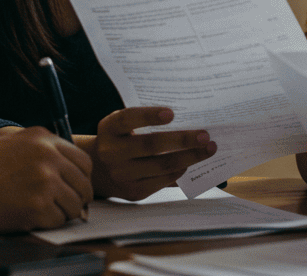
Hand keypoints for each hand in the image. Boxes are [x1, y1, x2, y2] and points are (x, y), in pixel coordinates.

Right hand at [0, 126, 91, 232]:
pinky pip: (59, 221)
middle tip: (66, 206)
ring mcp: (44, 183)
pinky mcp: (36, 208)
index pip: (83, 161)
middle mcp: (48, 157)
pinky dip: (49, 223)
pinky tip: (31, 217)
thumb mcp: (13, 142)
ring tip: (44, 211)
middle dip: (78, 198)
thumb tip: (69, 166)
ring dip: (64, 212)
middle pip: (84, 184)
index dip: (81, 178)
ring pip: (75, 205)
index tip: (74, 187)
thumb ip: (42, 148)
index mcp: (43, 139)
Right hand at [88, 107, 215, 199]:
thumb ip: (144, 121)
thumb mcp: (121, 125)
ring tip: (208, 149)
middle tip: (205, 135)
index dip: (149, 116)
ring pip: (162, 166)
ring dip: (190, 157)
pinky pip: (163, 181)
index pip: (128, 119)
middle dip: (182, 139)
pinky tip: (192, 164)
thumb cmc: (120, 139)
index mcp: (109, 129)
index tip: (172, 113)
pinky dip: (180, 172)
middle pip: (151, 145)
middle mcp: (111, 153)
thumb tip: (186, 118)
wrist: (98, 170)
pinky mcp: (133, 192)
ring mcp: (122, 175)